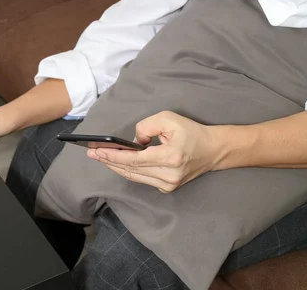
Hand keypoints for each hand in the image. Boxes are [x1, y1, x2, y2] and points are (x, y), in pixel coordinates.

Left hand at [87, 111, 221, 192]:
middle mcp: (169, 175)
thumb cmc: (191, 132)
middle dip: (109, 161)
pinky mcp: (168, 188)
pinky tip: (117, 163)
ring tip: (101, 157)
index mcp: (171, 158)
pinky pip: (142, 179)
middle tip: (92, 154)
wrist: (214, 150)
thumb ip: (146, 127)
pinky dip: (129, 171)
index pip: (134, 160)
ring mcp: (169, 185)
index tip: (97, 151)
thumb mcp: (168, 119)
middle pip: (131, 170)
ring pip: (134, 177)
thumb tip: (132, 142)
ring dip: (116, 167)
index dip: (113, 156)